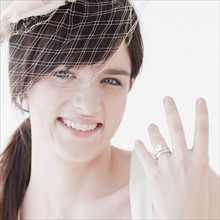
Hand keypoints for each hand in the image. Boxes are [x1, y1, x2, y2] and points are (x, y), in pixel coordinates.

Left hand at [135, 96, 208, 218]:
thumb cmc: (196, 201)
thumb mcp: (202, 179)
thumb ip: (196, 161)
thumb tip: (191, 148)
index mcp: (200, 161)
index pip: (203, 132)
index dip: (202, 114)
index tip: (200, 99)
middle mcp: (184, 160)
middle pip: (177, 129)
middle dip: (171, 111)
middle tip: (167, 98)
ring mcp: (168, 167)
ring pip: (158, 140)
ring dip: (153, 130)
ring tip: (151, 125)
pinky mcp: (154, 175)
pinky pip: (144, 155)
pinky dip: (139, 146)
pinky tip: (137, 141)